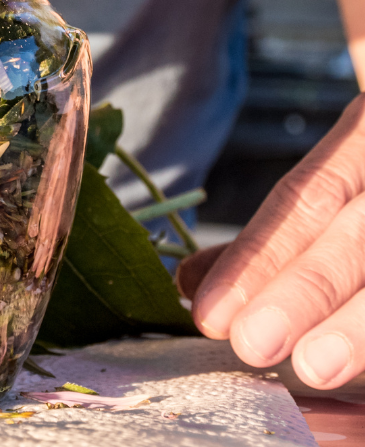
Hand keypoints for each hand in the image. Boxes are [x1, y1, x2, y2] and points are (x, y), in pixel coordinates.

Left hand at [183, 93, 364, 389]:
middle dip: (306, 291)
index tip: (211, 309)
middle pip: (361, 235)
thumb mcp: (340, 173)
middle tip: (250, 344)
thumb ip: (273, 235)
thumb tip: (192, 282)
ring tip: (312, 368)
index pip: (310, 194)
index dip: (259, 254)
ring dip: (361, 327)